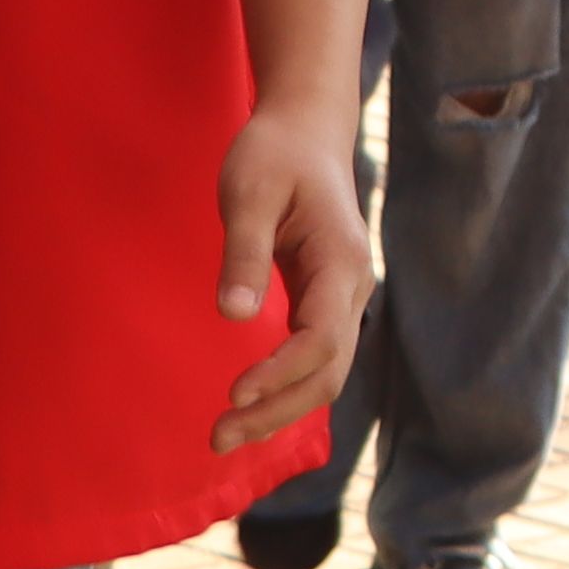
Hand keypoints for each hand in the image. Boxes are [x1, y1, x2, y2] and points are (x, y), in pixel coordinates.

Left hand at [207, 96, 377, 452]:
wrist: (306, 131)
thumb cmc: (274, 153)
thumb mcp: (248, 191)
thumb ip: (244, 253)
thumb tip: (235, 317)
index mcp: (340, 260)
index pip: (321, 337)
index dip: (281, 372)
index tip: (234, 392)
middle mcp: (351, 287)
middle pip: (328, 371)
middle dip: (277, 411)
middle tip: (218, 437)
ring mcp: (342, 298)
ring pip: (325, 373)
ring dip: (280, 410)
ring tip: (224, 436)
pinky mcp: (323, 302)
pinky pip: (313, 360)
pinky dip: (284, 391)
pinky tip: (249, 407)